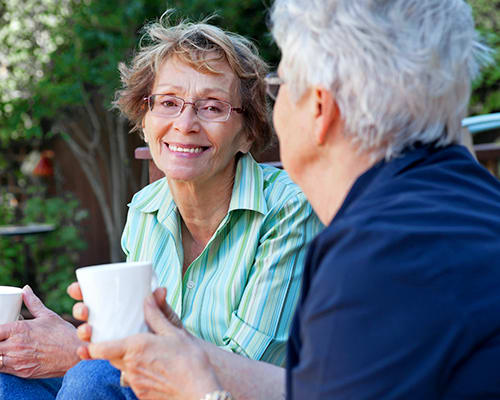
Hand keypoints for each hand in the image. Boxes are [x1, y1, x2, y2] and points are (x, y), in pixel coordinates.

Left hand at [0, 285, 81, 377]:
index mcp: (19, 329)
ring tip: (6, 348)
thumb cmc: (63, 334)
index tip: (1, 330)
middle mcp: (15, 345)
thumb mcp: (48, 315)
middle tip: (4, 338)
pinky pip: (2, 370)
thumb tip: (25, 289)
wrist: (75, 354)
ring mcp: (16, 361)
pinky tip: (9, 358)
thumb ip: (33, 302)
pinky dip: (2, 364)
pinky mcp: (20, 372)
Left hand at [87, 288, 220, 399]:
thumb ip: (156, 315)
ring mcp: (135, 383)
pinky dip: (140, 373)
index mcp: (135, 347)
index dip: (91, 345)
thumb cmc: (189, 359)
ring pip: (122, 369)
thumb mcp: (174, 332)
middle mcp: (130, 366)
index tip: (91, 338)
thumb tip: (148, 297)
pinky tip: (156, 368)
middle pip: (110, 358)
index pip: (98, 349)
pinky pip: (134, 381)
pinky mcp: (142, 395)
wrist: (199, 390)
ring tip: (147, 354)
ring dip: (129, 361)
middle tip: (128, 340)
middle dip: (114, 349)